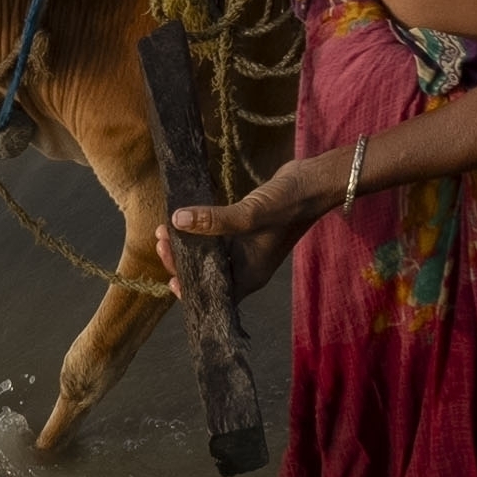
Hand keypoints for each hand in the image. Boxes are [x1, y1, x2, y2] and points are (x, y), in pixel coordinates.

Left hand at [159, 196, 282, 302]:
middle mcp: (247, 267)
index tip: (169, 275)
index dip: (190, 289)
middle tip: (162, 240)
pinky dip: (201, 232)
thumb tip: (177, 220)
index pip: (214, 294)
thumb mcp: (250, 214)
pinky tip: (186, 220)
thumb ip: (214, 220)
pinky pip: (218, 239)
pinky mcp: (246, 231)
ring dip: (188, 245)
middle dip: (182, 262)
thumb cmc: (288, 204)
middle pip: (208, 275)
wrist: (313, 181)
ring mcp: (247, 249)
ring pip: (210, 256)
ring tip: (166, 228)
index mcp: (250, 275)